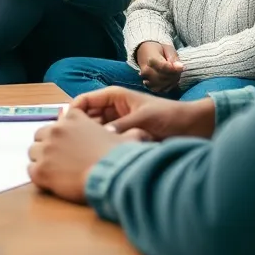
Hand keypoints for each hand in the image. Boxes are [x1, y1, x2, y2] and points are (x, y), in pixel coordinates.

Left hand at [28, 109, 149, 203]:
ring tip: (55, 170)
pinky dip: (39, 176)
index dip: (63, 133)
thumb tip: (142, 133)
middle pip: (40, 135)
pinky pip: (30, 170)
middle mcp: (56, 129)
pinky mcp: (40, 170)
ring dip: (41, 159)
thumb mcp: (127, 137)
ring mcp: (46, 149)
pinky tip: (51, 181)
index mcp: (74, 118)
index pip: (58, 121)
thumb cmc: (120, 157)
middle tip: (59, 158)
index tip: (68, 143)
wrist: (112, 178)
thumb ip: (128, 132)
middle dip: (48, 145)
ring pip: (33, 152)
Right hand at [73, 86, 216, 140]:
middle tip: (68, 146)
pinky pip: (105, 142)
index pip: (84, 101)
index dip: (72, 112)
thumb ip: (121, 127)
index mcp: (114, 96)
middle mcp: (112, 109)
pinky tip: (96, 158)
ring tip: (80, 154)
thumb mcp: (143, 119)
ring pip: (94, 132)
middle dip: (77, 129)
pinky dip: (100, 148)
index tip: (64, 128)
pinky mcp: (123, 138)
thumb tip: (101, 139)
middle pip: (85, 118)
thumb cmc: (169, 116)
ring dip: (89, 140)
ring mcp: (117, 124)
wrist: (190, 127)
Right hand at [135, 41, 184, 93]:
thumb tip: (180, 67)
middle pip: (165, 77)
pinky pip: (163, 90)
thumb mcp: (168, 49)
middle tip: (178, 68)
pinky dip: (169, 86)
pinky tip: (170, 79)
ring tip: (174, 73)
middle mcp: (146, 71)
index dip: (174, 69)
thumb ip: (174, 57)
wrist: (146, 55)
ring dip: (173, 81)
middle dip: (175, 74)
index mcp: (150, 59)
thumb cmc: (159, 51)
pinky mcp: (150, 87)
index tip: (182, 66)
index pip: (163, 67)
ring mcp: (146, 81)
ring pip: (164, 85)